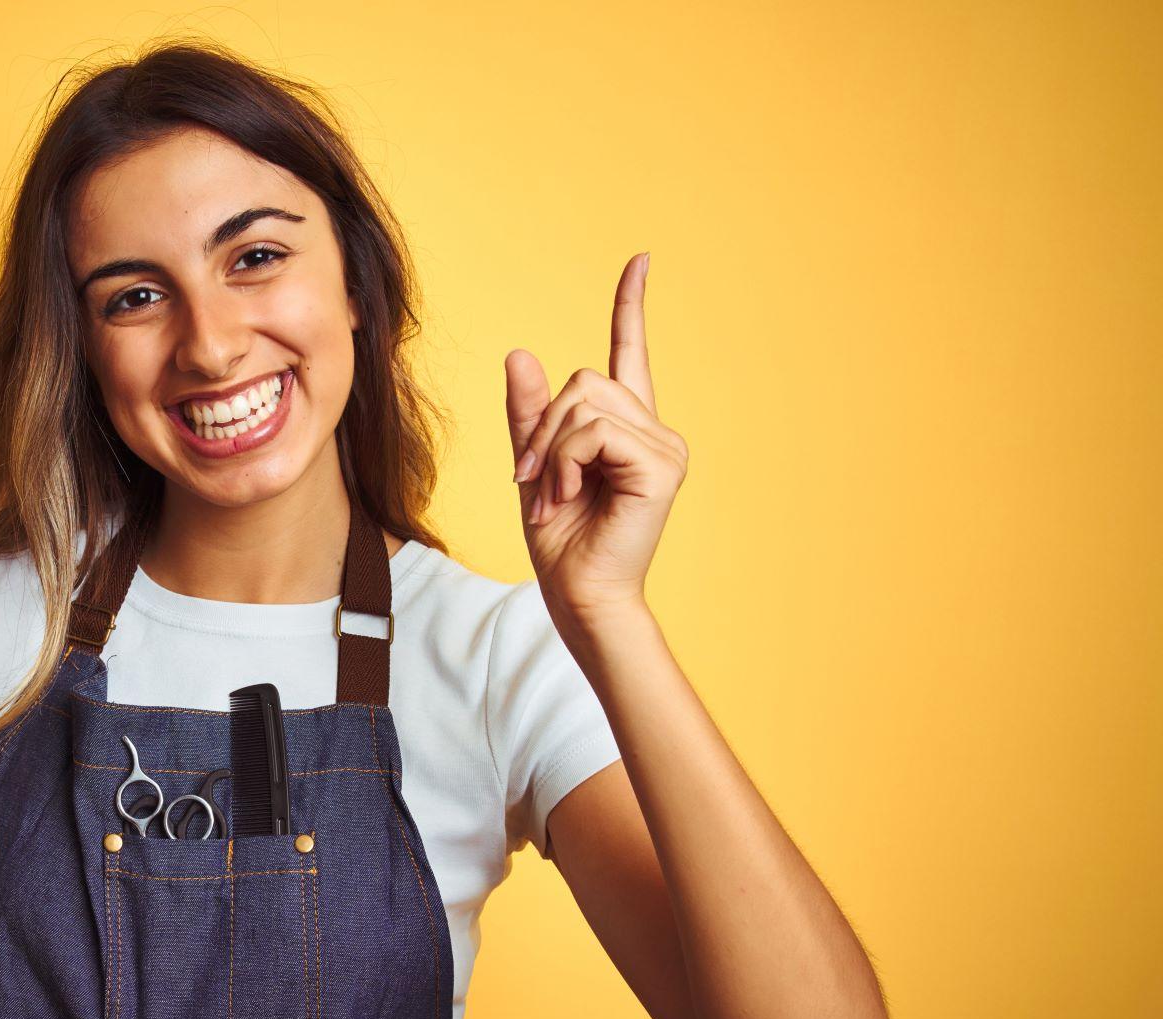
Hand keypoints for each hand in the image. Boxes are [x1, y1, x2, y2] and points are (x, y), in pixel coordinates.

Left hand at [505, 252, 687, 625]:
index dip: (631, 306)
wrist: (577, 593)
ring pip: (585, 405)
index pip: (629, 352)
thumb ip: (529, 413)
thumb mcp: (533, 464)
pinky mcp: (662, 465)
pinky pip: (593, 433)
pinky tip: (568, 494)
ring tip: (552, 494)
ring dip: (551, 450)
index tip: (640, 261)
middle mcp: (653, 430)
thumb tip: (519, 352)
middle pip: (584, 381)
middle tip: (531, 480)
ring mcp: (664, 446)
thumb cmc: (560, 539)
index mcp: (626, 428)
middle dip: (544, 428)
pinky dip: (565, 462)